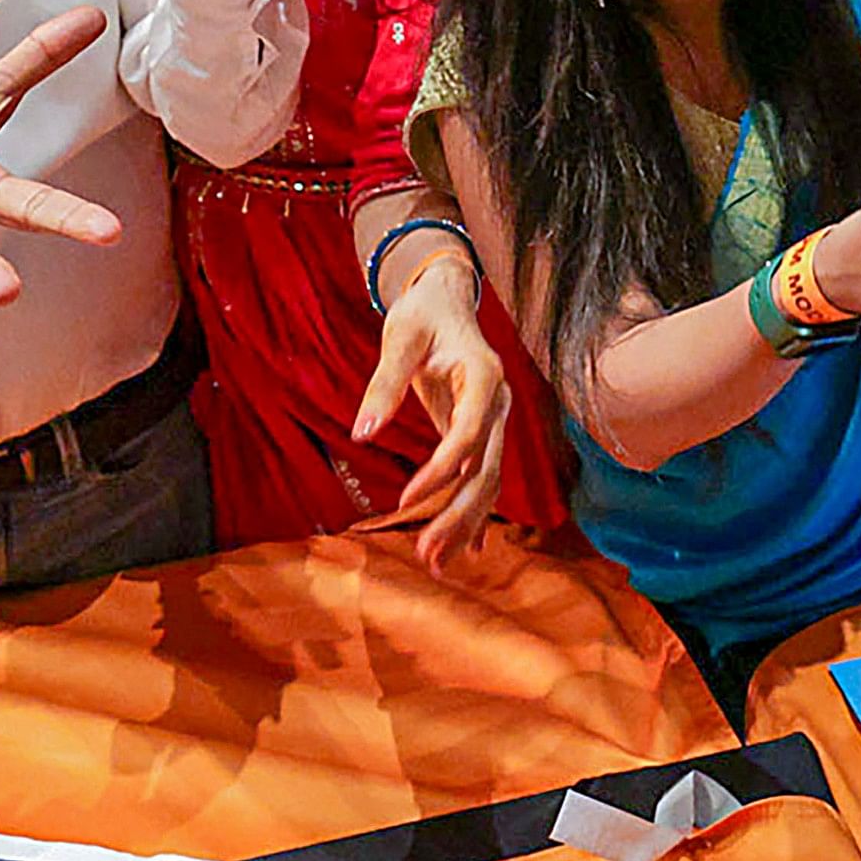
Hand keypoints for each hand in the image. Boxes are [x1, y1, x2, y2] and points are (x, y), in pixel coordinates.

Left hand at [356, 247, 511, 568]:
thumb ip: (384, 384)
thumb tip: (362, 433)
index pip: (466, 434)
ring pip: (487, 481)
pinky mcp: (482, 432)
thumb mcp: (400, 338)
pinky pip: (482, 477)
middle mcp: (498, 403)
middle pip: (485, 469)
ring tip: (435, 562)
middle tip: (425, 554)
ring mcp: (495, 420)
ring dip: (464, 523)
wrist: (447, 297)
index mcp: (485, 376)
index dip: (439, 471)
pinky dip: (473, 513)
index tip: (405, 500)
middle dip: (457, 515)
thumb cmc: (422, 312)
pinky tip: (466, 550)